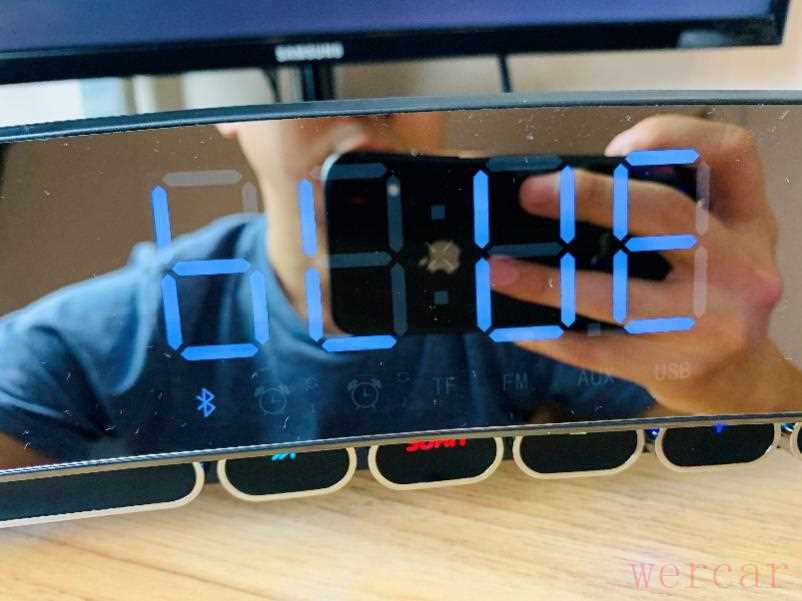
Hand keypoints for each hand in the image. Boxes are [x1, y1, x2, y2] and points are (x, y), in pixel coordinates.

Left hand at [490, 115, 801, 414]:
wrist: (738, 379)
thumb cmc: (708, 296)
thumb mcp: (710, 241)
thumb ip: (661, 209)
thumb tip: (566, 193)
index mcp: (746, 220)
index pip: (731, 153)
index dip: (674, 138)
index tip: (616, 146)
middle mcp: (740, 266)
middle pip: (665, 214)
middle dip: (591, 198)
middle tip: (530, 194)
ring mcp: (712, 322)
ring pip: (617, 295)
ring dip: (546, 283)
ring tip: (497, 270)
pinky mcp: (678, 366)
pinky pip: (598, 350)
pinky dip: (551, 336)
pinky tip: (516, 326)